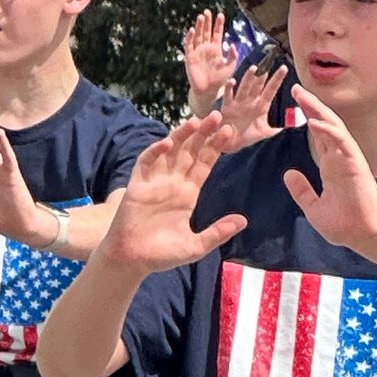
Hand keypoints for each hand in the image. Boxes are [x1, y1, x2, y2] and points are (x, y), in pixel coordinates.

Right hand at [100, 115, 246, 273]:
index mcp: (189, 193)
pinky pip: (146, 164)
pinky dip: (155, 152)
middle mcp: (174, 183)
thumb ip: (218, 232)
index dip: (215, 147)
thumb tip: (244, 220)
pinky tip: (167, 142)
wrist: (133, 261)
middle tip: (218, 116)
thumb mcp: (197, 245)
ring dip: (181, 136)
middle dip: (203, 134)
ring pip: (170, 152)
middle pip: (190, 152)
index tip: (229, 132)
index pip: (205, 164)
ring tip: (195, 121)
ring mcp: (156, 182)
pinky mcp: (138, 186)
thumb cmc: (163, 254)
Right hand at [181, 10, 234, 114]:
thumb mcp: (230, 67)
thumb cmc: (220, 80)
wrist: (208, 91)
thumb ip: (233, 56)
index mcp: (216, 50)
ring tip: (201, 17)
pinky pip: (189, 45)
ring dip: (199, 27)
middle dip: (207, 22)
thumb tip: (232, 44)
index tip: (221, 15)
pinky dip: (190, 38)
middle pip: (206, 32)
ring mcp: (197, 52)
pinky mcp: (190, 57)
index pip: (217, 34)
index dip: (218, 25)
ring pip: (198, 36)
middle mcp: (206, 48)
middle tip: (207, 11)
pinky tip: (192, 30)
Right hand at [212, 60, 289, 151]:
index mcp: (261, 106)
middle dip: (263, 75)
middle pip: (258, 85)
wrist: (231, 143)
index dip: (277, 79)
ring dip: (249, 78)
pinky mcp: (228, 107)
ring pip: (245, 87)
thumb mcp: (264, 133)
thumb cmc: (247, 136)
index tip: (284, 68)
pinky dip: (229, 88)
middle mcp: (250, 101)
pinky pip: (229, 96)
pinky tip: (232, 81)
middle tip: (268, 63)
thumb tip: (293, 128)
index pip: (271, 90)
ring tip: (254, 69)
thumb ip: (277, 129)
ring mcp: (239, 102)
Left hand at [283, 83, 376, 252]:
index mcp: (331, 166)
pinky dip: (329, 131)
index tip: (294, 102)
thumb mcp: (313, 208)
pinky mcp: (356, 164)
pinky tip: (315, 122)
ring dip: (318, 111)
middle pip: (325, 125)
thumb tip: (289, 174)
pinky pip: (342, 142)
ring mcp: (349, 159)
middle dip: (311, 106)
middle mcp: (340, 158)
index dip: (307, 117)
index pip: (319, 135)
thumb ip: (302, 191)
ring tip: (302, 96)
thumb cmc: (344, 225)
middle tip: (296, 89)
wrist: (363, 236)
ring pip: (334, 127)